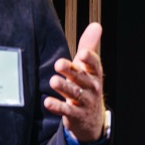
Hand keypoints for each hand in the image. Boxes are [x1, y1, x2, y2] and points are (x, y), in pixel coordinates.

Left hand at [45, 21, 105, 143]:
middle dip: (71, 71)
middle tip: (58, 64)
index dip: (89, 60)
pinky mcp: (75, 115)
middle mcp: (92, 88)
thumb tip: (96, 25)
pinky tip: (47, 102)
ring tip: (53, 81)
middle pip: (81, 78)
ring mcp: (84, 102)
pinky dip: (57, 107)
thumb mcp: (89, 68)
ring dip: (64, 87)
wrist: (91, 119)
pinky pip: (66, 111)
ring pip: (74, 94)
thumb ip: (89, 46)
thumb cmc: (87, 86)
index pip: (94, 65)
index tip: (83, 54)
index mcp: (95, 74)